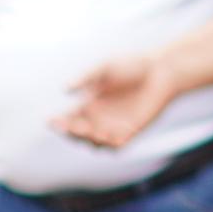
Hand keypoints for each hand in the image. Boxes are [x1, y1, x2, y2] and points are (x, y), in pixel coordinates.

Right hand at [56, 51, 177, 152]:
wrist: (161, 71)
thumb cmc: (132, 66)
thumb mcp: (105, 68)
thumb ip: (86, 78)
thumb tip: (65, 89)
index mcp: (89, 104)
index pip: (69, 118)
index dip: (59, 122)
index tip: (51, 121)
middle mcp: (99, 118)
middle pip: (78, 134)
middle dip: (72, 131)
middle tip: (70, 126)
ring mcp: (115, 127)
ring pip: (95, 143)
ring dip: (89, 139)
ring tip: (89, 130)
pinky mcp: (131, 132)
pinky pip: (116, 145)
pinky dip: (109, 144)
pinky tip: (105, 136)